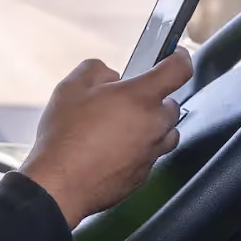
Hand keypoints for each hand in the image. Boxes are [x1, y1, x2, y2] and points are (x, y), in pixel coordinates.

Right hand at [20, 49, 191, 226]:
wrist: (60, 184)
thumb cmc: (65, 136)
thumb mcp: (71, 88)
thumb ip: (95, 70)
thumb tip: (109, 75)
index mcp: (140, 97)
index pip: (178, 70)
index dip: (180, 58)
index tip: (176, 56)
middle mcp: (153, 124)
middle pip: (171, 105)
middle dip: (154, 99)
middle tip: (127, 100)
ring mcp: (151, 153)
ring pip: (165, 133)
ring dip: (151, 126)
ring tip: (122, 127)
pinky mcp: (143, 176)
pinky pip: (150, 156)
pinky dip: (139, 150)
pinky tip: (114, 150)